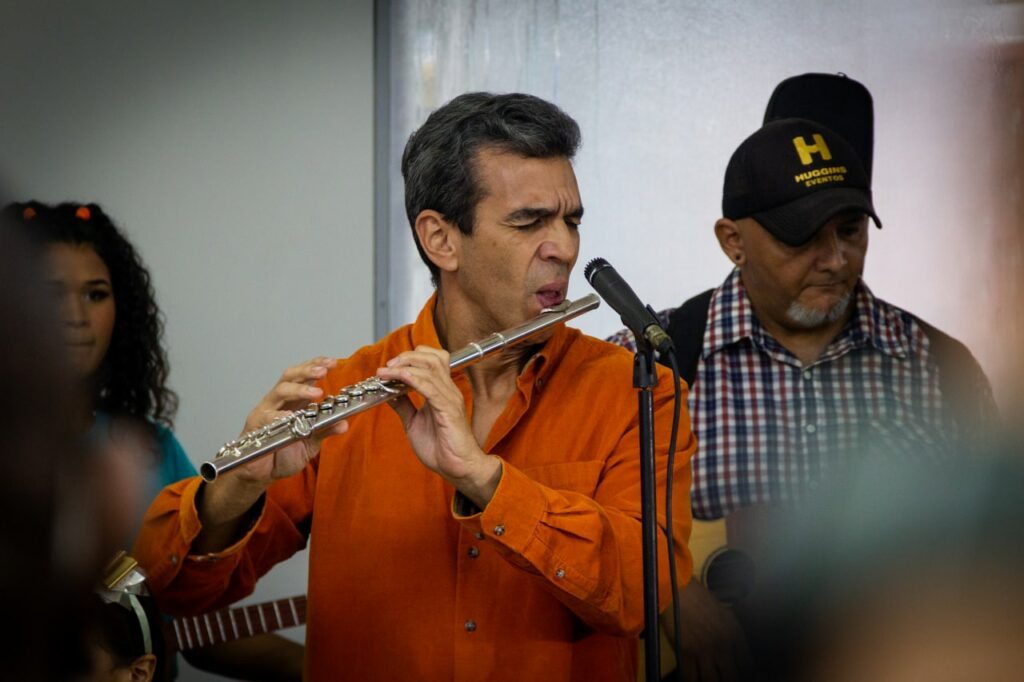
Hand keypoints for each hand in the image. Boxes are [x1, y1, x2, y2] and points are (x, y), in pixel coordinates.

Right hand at [232, 356, 348, 487]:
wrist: (261, 474)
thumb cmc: (284, 454)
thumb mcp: (310, 443)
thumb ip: (324, 430)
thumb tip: (344, 424)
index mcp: (293, 401)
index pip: (303, 376)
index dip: (315, 365)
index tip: (331, 362)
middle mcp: (279, 401)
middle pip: (290, 377)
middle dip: (307, 371)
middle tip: (323, 371)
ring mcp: (265, 411)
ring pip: (279, 391)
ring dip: (298, 390)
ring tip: (316, 393)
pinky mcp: (255, 426)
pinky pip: (267, 417)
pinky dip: (280, 416)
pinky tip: (291, 417)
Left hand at [376, 346, 500, 505]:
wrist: (458, 468)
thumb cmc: (441, 448)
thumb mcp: (414, 423)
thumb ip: (403, 405)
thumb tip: (387, 391)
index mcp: (443, 392)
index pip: (433, 359)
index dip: (411, 356)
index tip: (390, 366)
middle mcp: (448, 390)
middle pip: (432, 357)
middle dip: (407, 356)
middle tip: (388, 366)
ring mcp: (450, 398)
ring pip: (431, 367)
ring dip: (405, 365)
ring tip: (387, 371)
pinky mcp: (448, 410)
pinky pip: (430, 387)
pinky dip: (412, 379)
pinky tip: (398, 379)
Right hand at [665, 580, 749, 681]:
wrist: (679, 589)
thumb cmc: (700, 598)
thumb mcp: (725, 614)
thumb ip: (733, 635)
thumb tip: (736, 655)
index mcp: (735, 634)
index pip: (748, 665)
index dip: (747, 676)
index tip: (744, 678)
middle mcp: (723, 645)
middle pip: (732, 677)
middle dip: (731, 681)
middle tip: (727, 679)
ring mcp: (705, 650)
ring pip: (712, 680)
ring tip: (712, 680)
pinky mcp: (686, 652)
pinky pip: (691, 676)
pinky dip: (692, 681)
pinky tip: (694, 680)